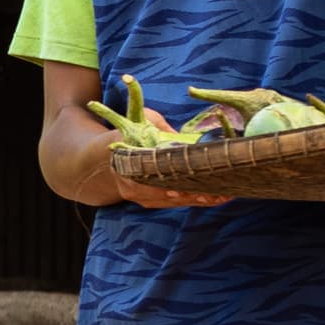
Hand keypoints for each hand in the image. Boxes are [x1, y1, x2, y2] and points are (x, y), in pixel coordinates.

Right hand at [92, 117, 233, 210]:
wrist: (100, 162)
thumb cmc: (122, 137)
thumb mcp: (137, 122)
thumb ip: (159, 126)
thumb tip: (182, 136)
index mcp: (126, 163)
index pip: (152, 174)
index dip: (170, 180)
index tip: (188, 184)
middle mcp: (132, 185)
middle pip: (167, 192)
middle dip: (194, 193)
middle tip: (219, 193)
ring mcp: (140, 197)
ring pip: (173, 201)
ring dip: (199, 199)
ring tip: (223, 197)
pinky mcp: (149, 202)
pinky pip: (174, 203)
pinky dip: (194, 200)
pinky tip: (214, 199)